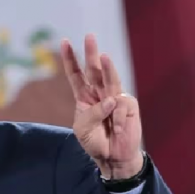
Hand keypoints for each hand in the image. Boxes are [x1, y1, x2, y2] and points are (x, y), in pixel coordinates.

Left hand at [60, 34, 143, 178]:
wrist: (112, 157)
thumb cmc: (95, 142)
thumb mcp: (84, 129)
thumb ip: (92, 114)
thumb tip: (111, 100)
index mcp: (84, 97)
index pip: (76, 74)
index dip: (71, 59)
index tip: (64, 42)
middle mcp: (99, 94)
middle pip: (94, 70)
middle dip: (91, 53)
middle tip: (89, 36)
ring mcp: (115, 98)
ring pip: (111, 79)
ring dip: (107, 68)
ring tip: (103, 56)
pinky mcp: (129, 106)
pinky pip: (121, 107)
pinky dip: (117, 119)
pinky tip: (116, 131)